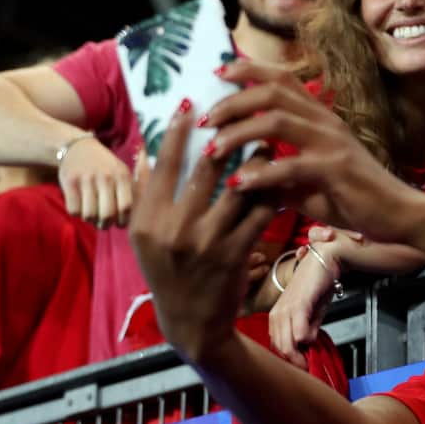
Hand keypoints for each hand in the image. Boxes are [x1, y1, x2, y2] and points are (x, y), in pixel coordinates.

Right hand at [60, 136, 133, 228]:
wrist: (78, 147)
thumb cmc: (105, 167)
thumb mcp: (122, 172)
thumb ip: (131, 191)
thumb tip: (134, 217)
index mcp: (122, 175)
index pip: (126, 207)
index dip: (123, 221)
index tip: (119, 223)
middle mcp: (106, 176)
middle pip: (107, 215)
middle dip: (105, 224)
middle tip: (102, 223)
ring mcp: (87, 178)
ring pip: (89, 215)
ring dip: (90, 219)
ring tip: (91, 213)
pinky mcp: (70, 181)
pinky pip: (74, 210)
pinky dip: (76, 213)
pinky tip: (79, 205)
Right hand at [129, 100, 277, 363]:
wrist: (192, 323)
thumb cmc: (166, 270)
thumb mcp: (144, 234)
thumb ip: (144, 191)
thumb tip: (146, 146)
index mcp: (147, 219)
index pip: (165, 163)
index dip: (180, 129)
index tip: (192, 101)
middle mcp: (176, 229)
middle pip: (205, 166)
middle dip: (225, 132)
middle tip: (239, 107)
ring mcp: (209, 241)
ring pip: (239, 184)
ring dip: (256, 156)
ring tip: (266, 134)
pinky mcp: (237, 253)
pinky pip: (260, 211)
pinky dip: (272, 188)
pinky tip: (280, 170)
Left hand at [203, 62, 423, 241]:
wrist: (398, 214)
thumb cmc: (354, 197)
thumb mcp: (308, 182)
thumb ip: (278, 174)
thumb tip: (243, 174)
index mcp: (319, 118)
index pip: (281, 78)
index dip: (248, 70)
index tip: (217, 75)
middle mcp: (325, 122)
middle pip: (272, 92)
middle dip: (233, 102)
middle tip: (204, 120)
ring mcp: (332, 143)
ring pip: (277, 122)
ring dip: (239, 133)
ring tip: (212, 150)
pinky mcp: (337, 170)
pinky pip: (292, 166)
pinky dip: (261, 173)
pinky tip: (239, 184)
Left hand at [269, 242, 341, 368]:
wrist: (325, 259)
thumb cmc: (318, 284)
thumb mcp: (312, 314)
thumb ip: (308, 330)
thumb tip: (307, 348)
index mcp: (277, 317)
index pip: (276, 347)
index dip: (290, 360)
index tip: (303, 367)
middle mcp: (277, 314)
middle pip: (279, 349)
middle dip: (295, 363)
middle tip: (309, 367)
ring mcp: (286, 309)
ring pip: (286, 344)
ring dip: (300, 355)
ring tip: (311, 357)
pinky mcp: (298, 304)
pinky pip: (298, 331)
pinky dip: (306, 338)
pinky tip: (312, 337)